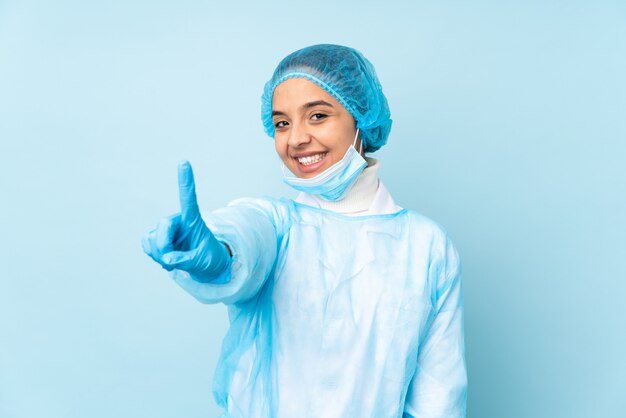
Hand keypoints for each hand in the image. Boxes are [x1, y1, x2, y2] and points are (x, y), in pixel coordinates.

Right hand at [142, 161, 229, 279]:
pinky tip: (164, 257)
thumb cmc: (207, 257)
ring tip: (173, 259)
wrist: (202, 263)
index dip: (185, 180)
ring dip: (159, 254)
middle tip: (171, 260)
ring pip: (152, 238)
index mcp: (193, 220)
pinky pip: (147, 245)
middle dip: (164, 245)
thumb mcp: (202, 261)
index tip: (184, 162)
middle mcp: (177, 220)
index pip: (188, 198)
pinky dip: (154, 255)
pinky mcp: (155, 236)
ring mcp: (165, 228)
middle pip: (163, 225)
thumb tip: (167, 258)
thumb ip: (185, 259)